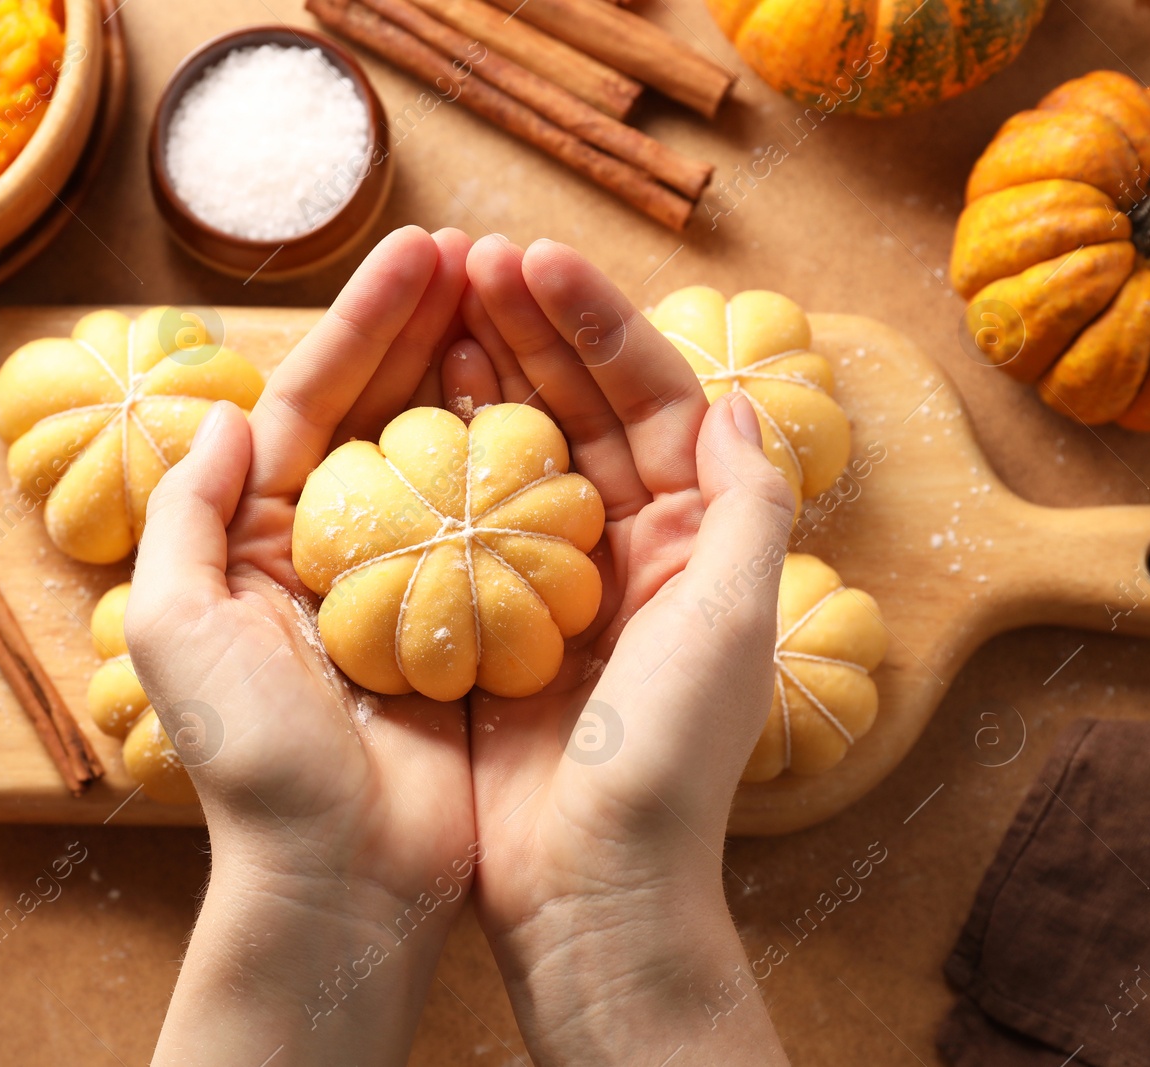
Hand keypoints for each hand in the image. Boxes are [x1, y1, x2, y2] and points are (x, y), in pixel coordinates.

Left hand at [125, 226, 478, 1065]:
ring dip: (476, 381)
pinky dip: (519, 468)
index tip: (419, 256)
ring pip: (441, 460)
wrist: (342, 878)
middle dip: (424, 333)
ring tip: (519, 303)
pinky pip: (495, 529)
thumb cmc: (253, 759)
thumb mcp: (177, 623)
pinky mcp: (466, 628)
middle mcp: (330, 555)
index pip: (306, 407)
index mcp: (256, 544)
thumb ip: (187, 512)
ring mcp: (404, 589)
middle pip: (378, 417)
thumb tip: (221, 415)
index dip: (359, 328)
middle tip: (478, 255)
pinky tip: (554, 410)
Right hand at [451, 236, 792, 1065]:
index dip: (598, 324)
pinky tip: (405, 410)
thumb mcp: (730, 620)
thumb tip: (736, 401)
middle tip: (470, 262)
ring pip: (521, 455)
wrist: (592, 886)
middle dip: (533, 332)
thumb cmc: (670, 757)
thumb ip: (744, 505)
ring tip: (437, 308)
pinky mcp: (496, 622)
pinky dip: (442, 462)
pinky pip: (468, 521)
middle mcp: (631, 551)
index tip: (536, 261)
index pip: (652, 401)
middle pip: (581, 413)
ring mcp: (557, 585)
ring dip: (485, 380)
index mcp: (695, 541)